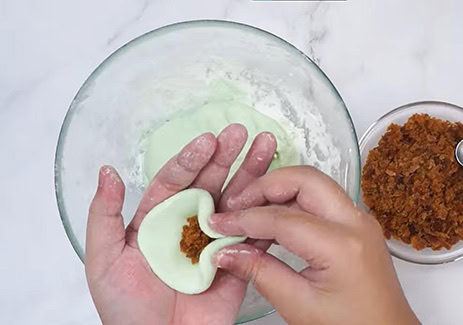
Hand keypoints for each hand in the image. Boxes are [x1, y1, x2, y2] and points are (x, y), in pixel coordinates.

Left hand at [86, 124, 276, 324]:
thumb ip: (104, 216)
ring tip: (266, 148)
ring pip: (236, 203)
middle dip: (228, 158)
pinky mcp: (237, 262)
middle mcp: (189, 225)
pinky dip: (268, 216)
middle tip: (243, 134)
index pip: (176, 181)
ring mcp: (215, 243)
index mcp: (159, 220)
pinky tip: (278, 192)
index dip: (191, 160)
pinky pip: (254, 237)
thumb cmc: (125, 309)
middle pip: (211, 184)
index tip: (207, 141)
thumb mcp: (104, 260)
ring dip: (252, 176)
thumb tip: (108, 171)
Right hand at [209, 167, 420, 324]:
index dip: (244, 218)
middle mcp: (356, 222)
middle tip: (235, 205)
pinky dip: (294, 202)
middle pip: (305, 179)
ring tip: (249, 212)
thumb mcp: (299, 305)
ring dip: (280, 191)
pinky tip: (273, 221)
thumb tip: (225, 251)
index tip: (218, 223)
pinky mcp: (358, 224)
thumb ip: (260, 273)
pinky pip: (322, 200)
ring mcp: (360, 220)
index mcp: (342, 245)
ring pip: (314, 184)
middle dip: (265, 186)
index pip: (282, 217)